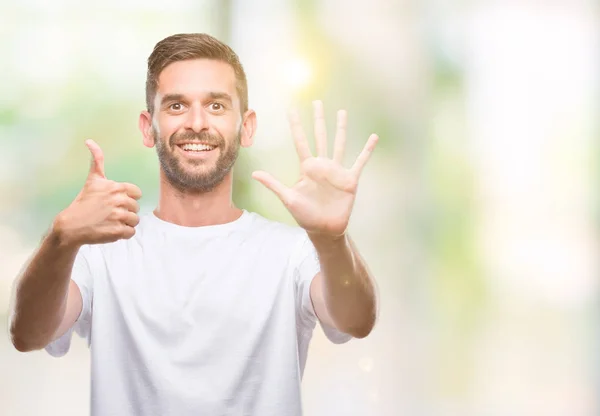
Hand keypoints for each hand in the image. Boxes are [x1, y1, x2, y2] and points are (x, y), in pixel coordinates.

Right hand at [52, 139, 142, 246]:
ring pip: (135, 220)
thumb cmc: (83, 203)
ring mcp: (118, 216)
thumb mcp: (92, 180)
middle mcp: (118, 201)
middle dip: (126, 211)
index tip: (116, 202)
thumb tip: (90, 141)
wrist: (71, 226)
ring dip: (125, 223)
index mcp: (115, 188)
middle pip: (136, 207)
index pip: (137, 193)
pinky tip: (111, 230)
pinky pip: (131, 232)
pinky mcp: (117, 231)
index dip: (128, 198)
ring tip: (111, 222)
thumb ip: (97, 161)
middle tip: (111, 213)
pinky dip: (123, 233)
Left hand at [252, 101, 377, 237]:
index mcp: (307, 168)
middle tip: (316, 102)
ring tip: (342, 112)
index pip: (300, 141)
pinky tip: (373, 137)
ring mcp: (336, 171)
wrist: (324, 230)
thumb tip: (254, 173)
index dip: (295, 125)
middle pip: (320, 136)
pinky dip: (367, 150)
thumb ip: (273, 184)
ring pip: (339, 143)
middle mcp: (322, 165)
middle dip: (318, 120)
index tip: (291, 109)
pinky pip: (360, 162)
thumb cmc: (305, 216)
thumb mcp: (288, 198)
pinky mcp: (350, 180)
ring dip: (340, 128)